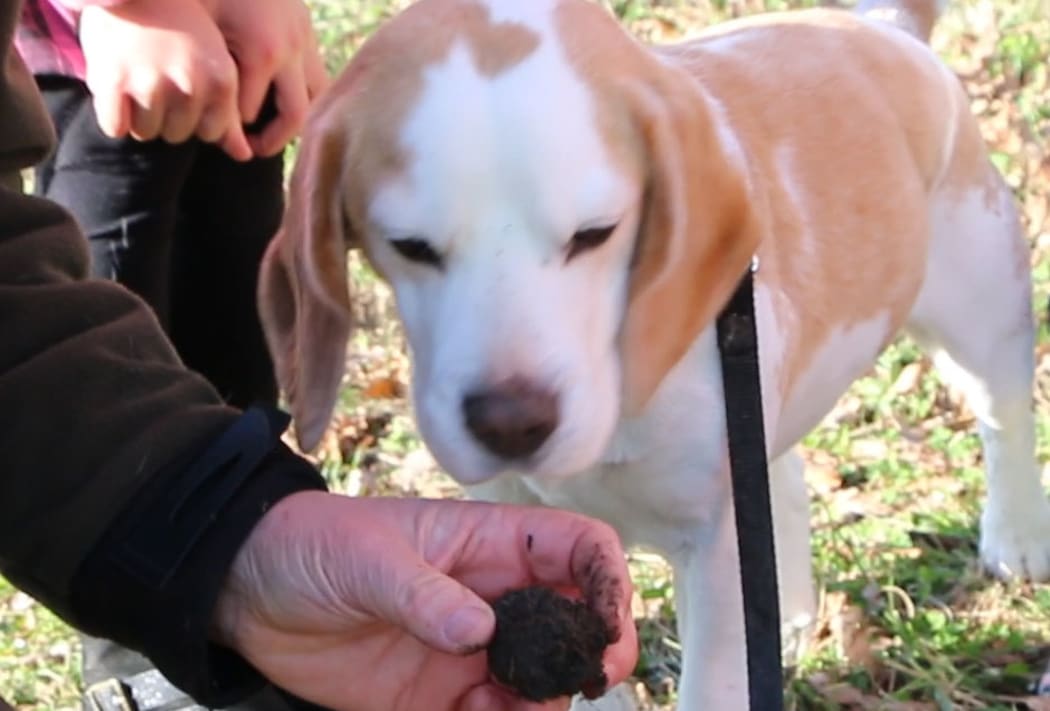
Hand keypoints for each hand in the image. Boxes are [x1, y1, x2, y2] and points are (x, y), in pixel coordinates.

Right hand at [79, 0, 252, 159]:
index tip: (183, 87)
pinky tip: (115, 88)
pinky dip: (112, 116)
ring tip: (137, 78)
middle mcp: (190, 83)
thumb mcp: (214, 64)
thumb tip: (244, 157)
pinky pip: (114, 127)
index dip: (193, 116)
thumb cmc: (178, 29)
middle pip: (177, 135)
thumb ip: (228, 113)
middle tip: (155, 77)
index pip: (209, 133)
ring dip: (138, 116)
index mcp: (221, 79)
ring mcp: (150, 82)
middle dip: (165, 115)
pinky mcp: (112, 81)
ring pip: (146, 133)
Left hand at [202, 0, 328, 157]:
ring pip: (316, 101)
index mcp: (260, 52)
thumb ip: (202, 73)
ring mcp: (305, 43)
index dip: (230, 130)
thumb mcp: (198, 28)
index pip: (248, 114)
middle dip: (270, 140)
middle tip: (249, 149)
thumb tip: (196, 118)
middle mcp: (290, 53)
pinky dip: (305, 97)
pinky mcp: (309, 35)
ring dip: (297, 122)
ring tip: (272, 132)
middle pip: (293, 118)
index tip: (212, 134)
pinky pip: (317, 80)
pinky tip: (282, 103)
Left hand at [213, 492, 638, 710]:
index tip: (603, 624)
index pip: (577, 548)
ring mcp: (471, 650)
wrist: (250, 594)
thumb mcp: (367, 557)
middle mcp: (494, 598)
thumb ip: (422, 594)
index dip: (606, 579)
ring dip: (545, 701)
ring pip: (542, 679)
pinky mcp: (441, 697)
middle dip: (591, 653)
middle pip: (576, 621)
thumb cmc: (315, 547)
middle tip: (579, 683)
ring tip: (509, 708)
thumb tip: (481, 632)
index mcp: (489, 545)